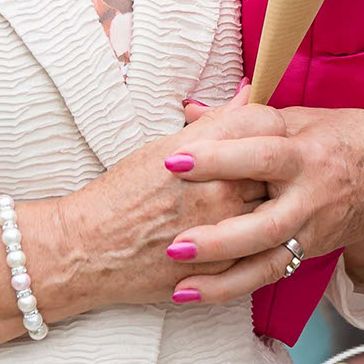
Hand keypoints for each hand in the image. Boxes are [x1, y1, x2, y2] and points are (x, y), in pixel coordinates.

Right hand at [21, 103, 269, 312]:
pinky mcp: (224, 268)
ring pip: (272, 208)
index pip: (265, 122)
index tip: (262, 131)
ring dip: (266, 203)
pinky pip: (261, 248)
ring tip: (247, 201)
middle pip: (274, 165)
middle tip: (257, 168)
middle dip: (269, 165)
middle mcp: (221, 190)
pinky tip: (243, 232)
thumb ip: (214, 124)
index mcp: (206, 153)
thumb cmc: (121, 194)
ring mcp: (226, 232)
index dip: (269, 123)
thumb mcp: (163, 147)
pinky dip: (257, 238)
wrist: (90, 250)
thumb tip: (248, 94)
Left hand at [163, 104, 363, 305]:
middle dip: (221, 238)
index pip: (261, 156)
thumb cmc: (339, 136)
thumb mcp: (296, 118)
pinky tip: (197, 294)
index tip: (174, 161)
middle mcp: (311, 197)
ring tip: (180, 286)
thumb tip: (187, 110)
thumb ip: (240, 119)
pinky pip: (271, 274)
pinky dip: (233, 287)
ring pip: (270, 261)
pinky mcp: (310, 251)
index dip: (219, 158)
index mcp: (306, 154)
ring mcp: (312, 229)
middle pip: (267, 224)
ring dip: (223, 278)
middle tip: (175, 243)